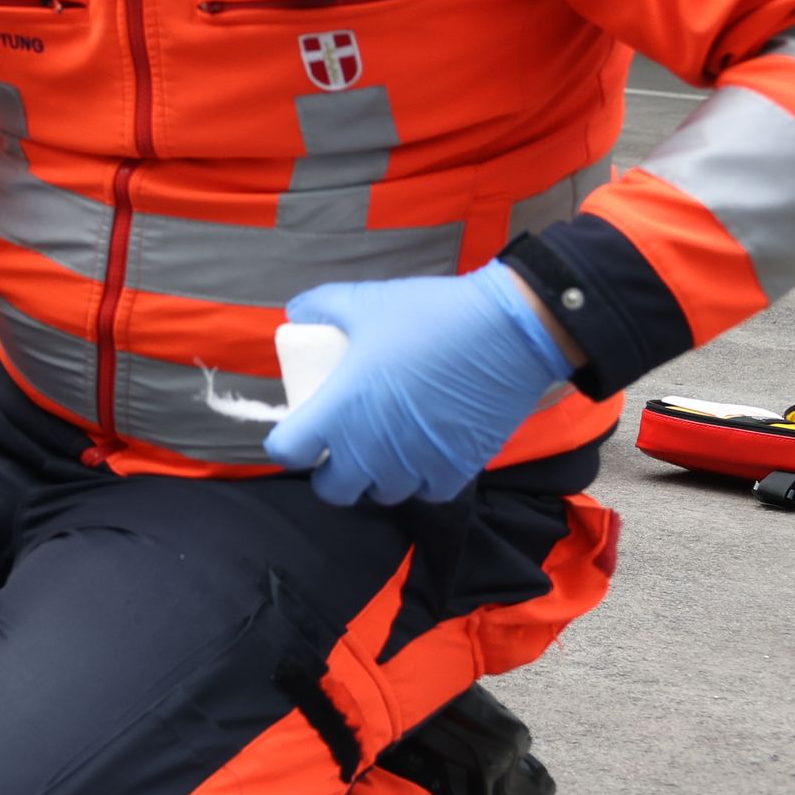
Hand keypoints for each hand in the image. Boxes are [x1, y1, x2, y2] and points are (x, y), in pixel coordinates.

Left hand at [265, 266, 573, 506]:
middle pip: (332, 489)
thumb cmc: (428, 316)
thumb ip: (320, 306)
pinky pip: (427, 492)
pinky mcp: (457, 472)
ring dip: (376, 477)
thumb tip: (298, 312)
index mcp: (337, 413)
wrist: (508, 332)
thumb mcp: (363, 302)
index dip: (288, 444)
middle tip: (341, 444)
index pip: (286, 453)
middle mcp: (370, 451)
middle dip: (331, 471)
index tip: (300, 430)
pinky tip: (422, 455)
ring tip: (384, 447)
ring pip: (381, 493)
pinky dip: (421, 480)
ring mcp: (414, 466)